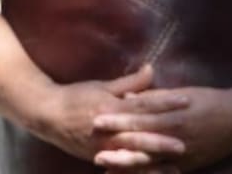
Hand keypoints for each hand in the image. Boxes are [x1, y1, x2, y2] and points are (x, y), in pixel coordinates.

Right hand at [36, 65, 186, 163]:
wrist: (45, 115)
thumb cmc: (76, 96)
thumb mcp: (103, 86)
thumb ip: (130, 82)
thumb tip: (152, 68)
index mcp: (111, 108)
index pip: (144, 104)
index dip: (166, 102)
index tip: (187, 101)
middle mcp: (107, 130)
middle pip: (139, 136)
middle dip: (162, 141)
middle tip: (185, 144)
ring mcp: (101, 147)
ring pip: (131, 156)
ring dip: (152, 161)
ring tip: (173, 165)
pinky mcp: (98, 158)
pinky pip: (121, 167)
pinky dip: (137, 171)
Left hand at [93, 86, 231, 170]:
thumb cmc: (212, 100)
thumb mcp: (185, 93)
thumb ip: (156, 98)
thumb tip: (128, 98)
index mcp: (174, 116)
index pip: (140, 118)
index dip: (117, 120)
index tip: (97, 120)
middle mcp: (175, 138)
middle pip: (140, 144)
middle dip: (116, 148)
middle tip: (94, 151)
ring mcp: (182, 155)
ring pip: (148, 163)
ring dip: (125, 166)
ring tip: (105, 168)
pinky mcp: (187, 165)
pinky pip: (162, 173)